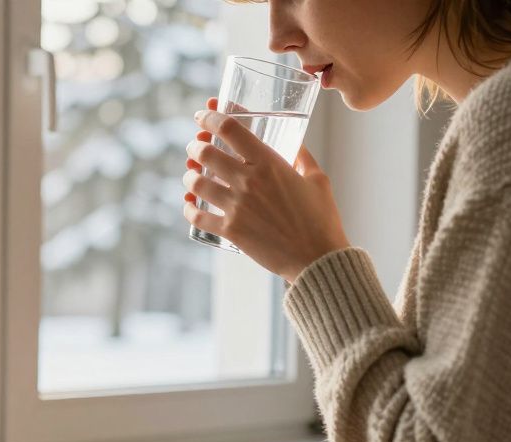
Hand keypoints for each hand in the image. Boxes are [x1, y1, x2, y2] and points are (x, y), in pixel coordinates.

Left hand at [182, 97, 350, 283]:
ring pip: (196, 182)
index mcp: (269, 163)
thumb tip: (294, 142)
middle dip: (195, 146)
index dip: (211, 117)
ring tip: (192, 175)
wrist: (317, 258)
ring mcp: (236, 206)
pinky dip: (189, 208)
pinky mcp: (230, 230)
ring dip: (190, 175)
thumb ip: (302, 157)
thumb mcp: (317, 179)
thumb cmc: (321, 218)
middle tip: (195, 147)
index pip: (231, 129)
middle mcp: (248, 181)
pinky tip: (190, 204)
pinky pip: (197, 215)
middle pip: (205, 153)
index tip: (203, 114)